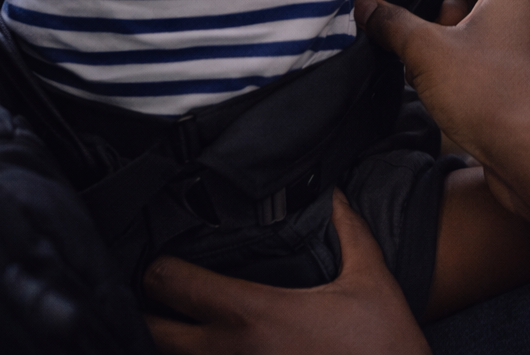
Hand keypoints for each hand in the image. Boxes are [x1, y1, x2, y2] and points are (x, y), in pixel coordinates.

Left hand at [143, 190, 429, 354]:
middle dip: (146, 308)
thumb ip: (348, 228)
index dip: (158, 267)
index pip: (174, 286)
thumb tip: (334, 192)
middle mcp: (232, 352)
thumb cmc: (383, 343)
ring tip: (174, 314)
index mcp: (254, 314)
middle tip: (155, 287)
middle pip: (153, 333)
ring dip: (166, 338)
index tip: (161, 254)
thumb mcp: (369, 277)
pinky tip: (210, 341)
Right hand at [356, 0, 529, 290]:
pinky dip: (476, 68)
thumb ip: (392, 23)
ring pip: (485, 31)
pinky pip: (501, 58)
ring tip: (429, 74)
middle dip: (438, 20)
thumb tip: (367, 6)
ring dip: (454, 47)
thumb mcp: (425, 52)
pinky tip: (454, 93)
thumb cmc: (488, 93)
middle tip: (414, 45)